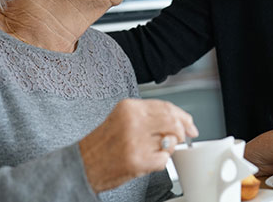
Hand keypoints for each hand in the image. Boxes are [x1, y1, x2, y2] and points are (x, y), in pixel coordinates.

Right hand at [78, 98, 198, 191]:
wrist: (82, 165)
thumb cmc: (102, 143)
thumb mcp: (122, 118)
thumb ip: (147, 116)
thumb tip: (177, 120)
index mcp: (129, 107)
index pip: (166, 107)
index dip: (183, 116)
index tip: (190, 124)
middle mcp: (133, 121)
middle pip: (173, 122)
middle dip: (182, 132)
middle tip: (183, 138)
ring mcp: (136, 141)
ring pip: (170, 142)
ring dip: (167, 148)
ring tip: (153, 151)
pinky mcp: (138, 161)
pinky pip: (163, 160)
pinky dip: (159, 162)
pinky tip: (147, 161)